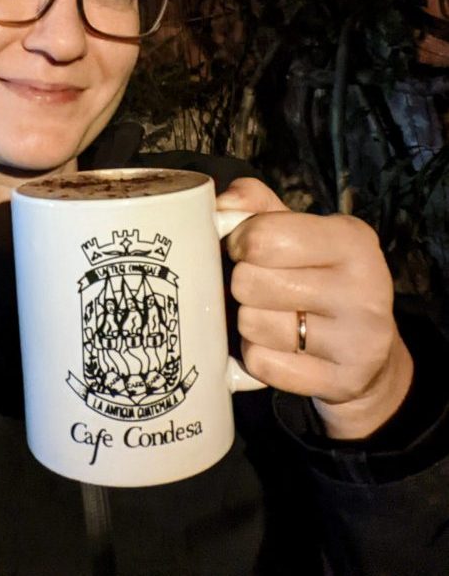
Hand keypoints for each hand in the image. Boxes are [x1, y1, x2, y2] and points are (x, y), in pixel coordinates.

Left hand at [216, 177, 413, 438]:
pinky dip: (257, 356)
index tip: (245, 250)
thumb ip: (254, 204)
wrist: (364, 348)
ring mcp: (358, 339)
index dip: (238, 243)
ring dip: (249, 321)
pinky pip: (261, 363)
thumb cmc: (314, 275)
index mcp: (351, 238)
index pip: (261, 237)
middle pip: (248, 281)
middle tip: (260, 287)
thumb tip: (221, 206)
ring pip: (251, 324)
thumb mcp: (295, 229)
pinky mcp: (344, 380)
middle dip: (242, 284)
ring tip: (272, 316)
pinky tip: (279, 347)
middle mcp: (364, 287)